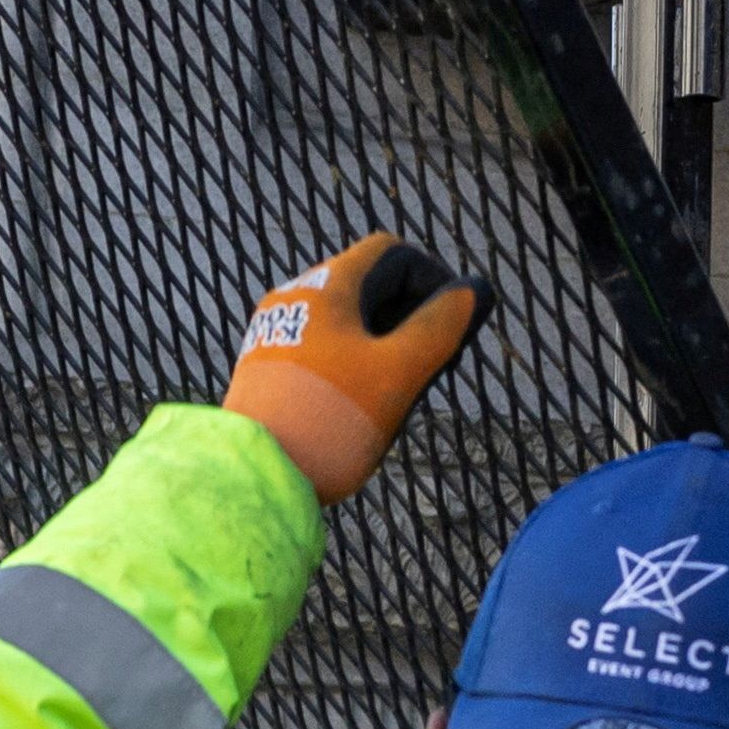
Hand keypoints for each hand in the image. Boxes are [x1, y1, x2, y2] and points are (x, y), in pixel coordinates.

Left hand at [222, 232, 481, 504]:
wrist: (252, 473)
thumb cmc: (329, 420)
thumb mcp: (398, 373)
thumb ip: (441, 328)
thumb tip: (475, 290)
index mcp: (327, 287)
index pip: (394, 254)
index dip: (436, 279)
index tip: (455, 325)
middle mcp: (296, 297)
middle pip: (370, 285)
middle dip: (412, 314)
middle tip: (438, 362)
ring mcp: (278, 331)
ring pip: (348, 319)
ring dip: (386, 341)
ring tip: (403, 388)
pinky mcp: (269, 366)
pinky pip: (324, 347)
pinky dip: (356, 361)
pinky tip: (364, 404)